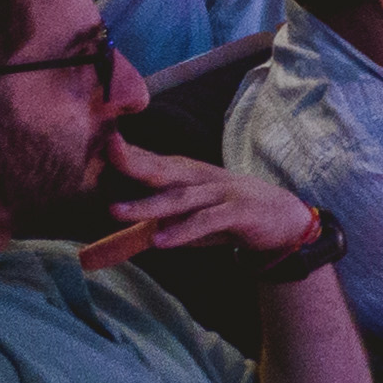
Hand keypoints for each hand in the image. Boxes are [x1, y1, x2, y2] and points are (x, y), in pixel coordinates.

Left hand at [101, 137, 332, 258]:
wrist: (283, 219)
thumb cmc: (227, 216)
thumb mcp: (188, 217)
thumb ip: (153, 222)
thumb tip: (110, 237)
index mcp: (188, 175)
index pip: (153, 161)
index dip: (127, 153)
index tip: (98, 142)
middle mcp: (202, 178)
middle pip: (164, 169)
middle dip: (135, 161)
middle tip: (108, 154)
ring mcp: (222, 193)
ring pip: (181, 197)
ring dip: (149, 205)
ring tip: (117, 211)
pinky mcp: (239, 212)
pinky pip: (207, 221)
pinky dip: (183, 230)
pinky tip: (161, 241)